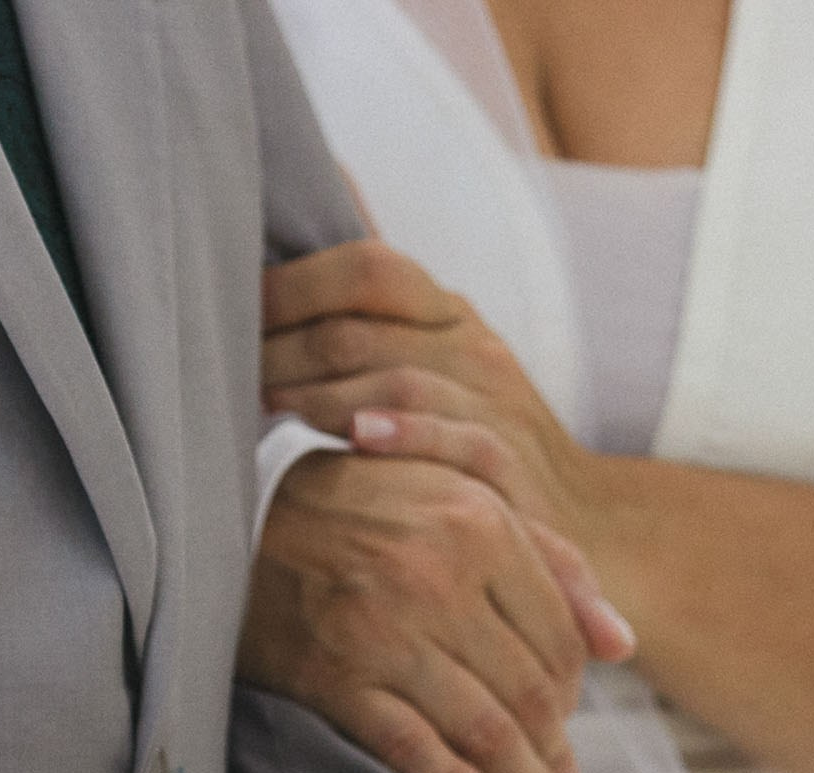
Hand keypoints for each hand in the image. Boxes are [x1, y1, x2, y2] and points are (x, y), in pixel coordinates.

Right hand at [251, 449, 618, 772]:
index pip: (557, 638)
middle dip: (558, 761)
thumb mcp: (454, 498)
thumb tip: (622, 643)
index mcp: (479, 521)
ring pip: (485, 726)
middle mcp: (440, 573)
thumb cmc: (354, 508)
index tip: (569, 741)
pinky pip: (415, 748)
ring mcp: (388, 628)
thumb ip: (546, 559)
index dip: (575, 701)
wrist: (225, 518)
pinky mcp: (338, 674)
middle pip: (530, 691)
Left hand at [262, 239, 604, 547]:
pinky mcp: (510, 466)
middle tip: (227, 375)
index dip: (294, 286)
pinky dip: (404, 436)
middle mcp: (474, 349)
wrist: (586, 522)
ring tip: (267, 410)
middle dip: (282, 350)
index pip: (369, 268)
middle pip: (361, 329)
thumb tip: (324, 209)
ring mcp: (495, 406)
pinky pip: (458, 440)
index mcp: (450, 316)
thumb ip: (377, 318)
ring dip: (320, 395)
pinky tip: (355, 441)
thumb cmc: (483, 443)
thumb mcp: (440, 367)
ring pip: (399, 380)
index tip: (236, 314)